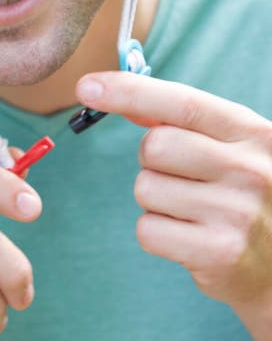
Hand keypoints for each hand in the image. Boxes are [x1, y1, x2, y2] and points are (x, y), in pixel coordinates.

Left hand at [76, 73, 271, 311]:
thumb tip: (113, 91)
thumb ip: (180, 119)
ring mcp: (238, 213)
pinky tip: (190, 238)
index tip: (87, 87)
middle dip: (152, 161)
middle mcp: (251, 169)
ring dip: (155, 200)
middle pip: (155, 147)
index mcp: (253, 132)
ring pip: (146, 189)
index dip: (130, 91)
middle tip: (183, 179)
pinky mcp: (220, 253)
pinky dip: (157, 234)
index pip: (182, 103)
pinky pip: (148, 230)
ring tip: (193, 211)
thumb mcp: (230, 147)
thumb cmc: (242, 195)